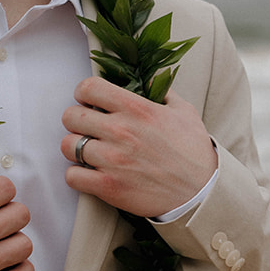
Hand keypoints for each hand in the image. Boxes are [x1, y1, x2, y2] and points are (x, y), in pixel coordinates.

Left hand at [60, 77, 216, 217]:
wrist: (201, 193)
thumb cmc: (193, 151)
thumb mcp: (184, 111)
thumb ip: (163, 90)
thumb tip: (149, 77)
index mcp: (136, 108)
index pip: (89, 87)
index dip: (83, 93)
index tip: (88, 102)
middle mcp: (121, 131)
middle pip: (71, 116)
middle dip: (75, 120)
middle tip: (87, 129)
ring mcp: (112, 160)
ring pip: (67, 146)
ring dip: (74, 148)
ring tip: (88, 153)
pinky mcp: (108, 187)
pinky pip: (72, 176)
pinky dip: (77, 176)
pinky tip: (89, 174)